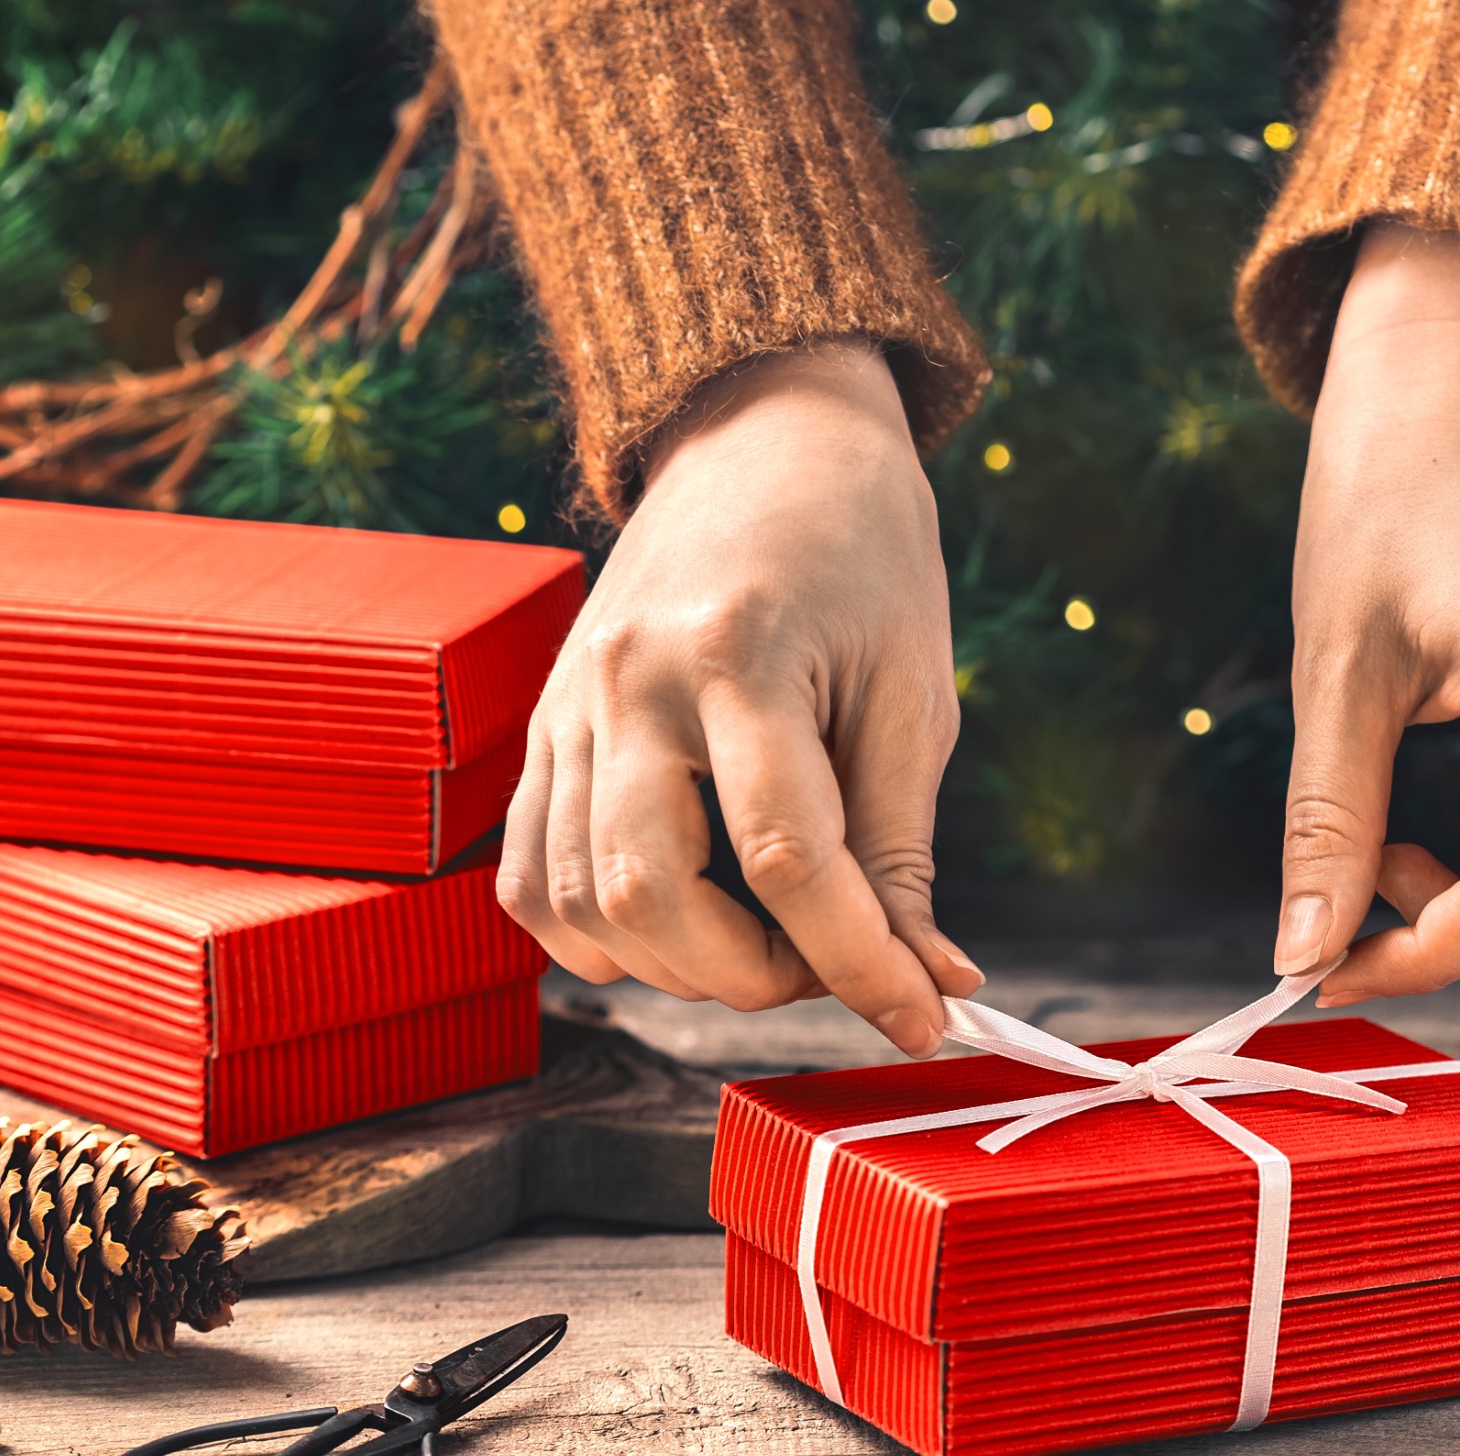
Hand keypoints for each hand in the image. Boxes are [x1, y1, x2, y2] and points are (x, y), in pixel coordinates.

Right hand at [499, 339, 979, 1055]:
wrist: (764, 433)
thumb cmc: (862, 552)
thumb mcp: (913, 689)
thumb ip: (903, 848)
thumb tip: (929, 983)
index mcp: (739, 653)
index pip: (788, 859)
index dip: (860, 963)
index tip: (921, 1017)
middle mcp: (628, 680)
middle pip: (652, 896)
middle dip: (752, 975)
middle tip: (829, 960)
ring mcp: (566, 704)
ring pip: (580, 906)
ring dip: (678, 968)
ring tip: (765, 936)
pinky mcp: (542, 724)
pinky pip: (530, 878)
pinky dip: (596, 936)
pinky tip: (680, 922)